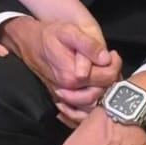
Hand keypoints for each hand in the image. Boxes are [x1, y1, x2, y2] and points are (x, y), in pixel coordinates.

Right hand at [0, 17, 121, 124]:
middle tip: (110, 62)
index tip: (113, 54)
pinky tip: (95, 87)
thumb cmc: (50, 35)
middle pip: (104, 93)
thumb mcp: (70, 32)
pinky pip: (82, 112)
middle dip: (111, 78)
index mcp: (73, 77)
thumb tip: (105, 58)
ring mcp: (65, 97)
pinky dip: (92, 105)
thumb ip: (88, 45)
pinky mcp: (63, 99)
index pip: (107, 78)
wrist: (30, 43)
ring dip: (104, 90)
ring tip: (103, 72)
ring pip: (95, 105)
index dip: (115, 65)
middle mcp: (69, 91)